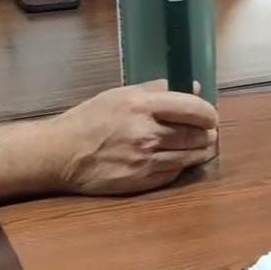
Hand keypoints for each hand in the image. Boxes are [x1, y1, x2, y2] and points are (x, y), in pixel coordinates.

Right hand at [52, 82, 218, 195]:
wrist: (60, 154)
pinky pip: (174, 173)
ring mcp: (145, 160)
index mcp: (142, 106)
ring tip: (201, 144)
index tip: (210, 114)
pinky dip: (180, 165)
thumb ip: (160, 89)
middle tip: (209, 130)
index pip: (194, 109)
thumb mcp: (122, 94)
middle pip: (198, 135)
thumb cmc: (90, 120)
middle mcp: (147, 134)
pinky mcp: (141, 182)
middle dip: (208, 133)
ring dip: (201, 150)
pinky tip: (177, 158)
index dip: (209, 112)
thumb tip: (195, 88)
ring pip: (191, 156)